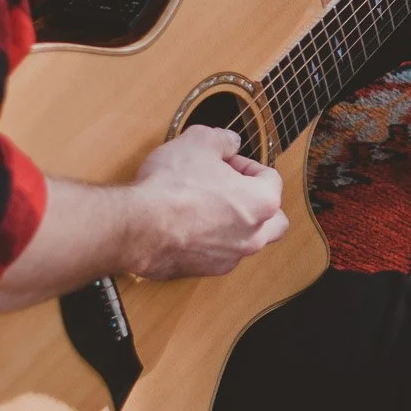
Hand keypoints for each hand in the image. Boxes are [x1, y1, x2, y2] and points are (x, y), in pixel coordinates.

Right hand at [127, 125, 287, 278]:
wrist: (137, 226)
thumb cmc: (171, 187)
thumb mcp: (199, 142)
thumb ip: (222, 139)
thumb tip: (230, 141)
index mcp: (261, 203)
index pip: (270, 179)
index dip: (246, 164)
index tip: (225, 160)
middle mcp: (252, 236)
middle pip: (273, 220)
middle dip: (257, 203)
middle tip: (231, 188)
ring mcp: (229, 257)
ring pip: (245, 240)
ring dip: (233, 224)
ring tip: (206, 205)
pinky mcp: (204, 271)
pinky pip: (217, 255)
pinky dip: (210, 241)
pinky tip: (188, 225)